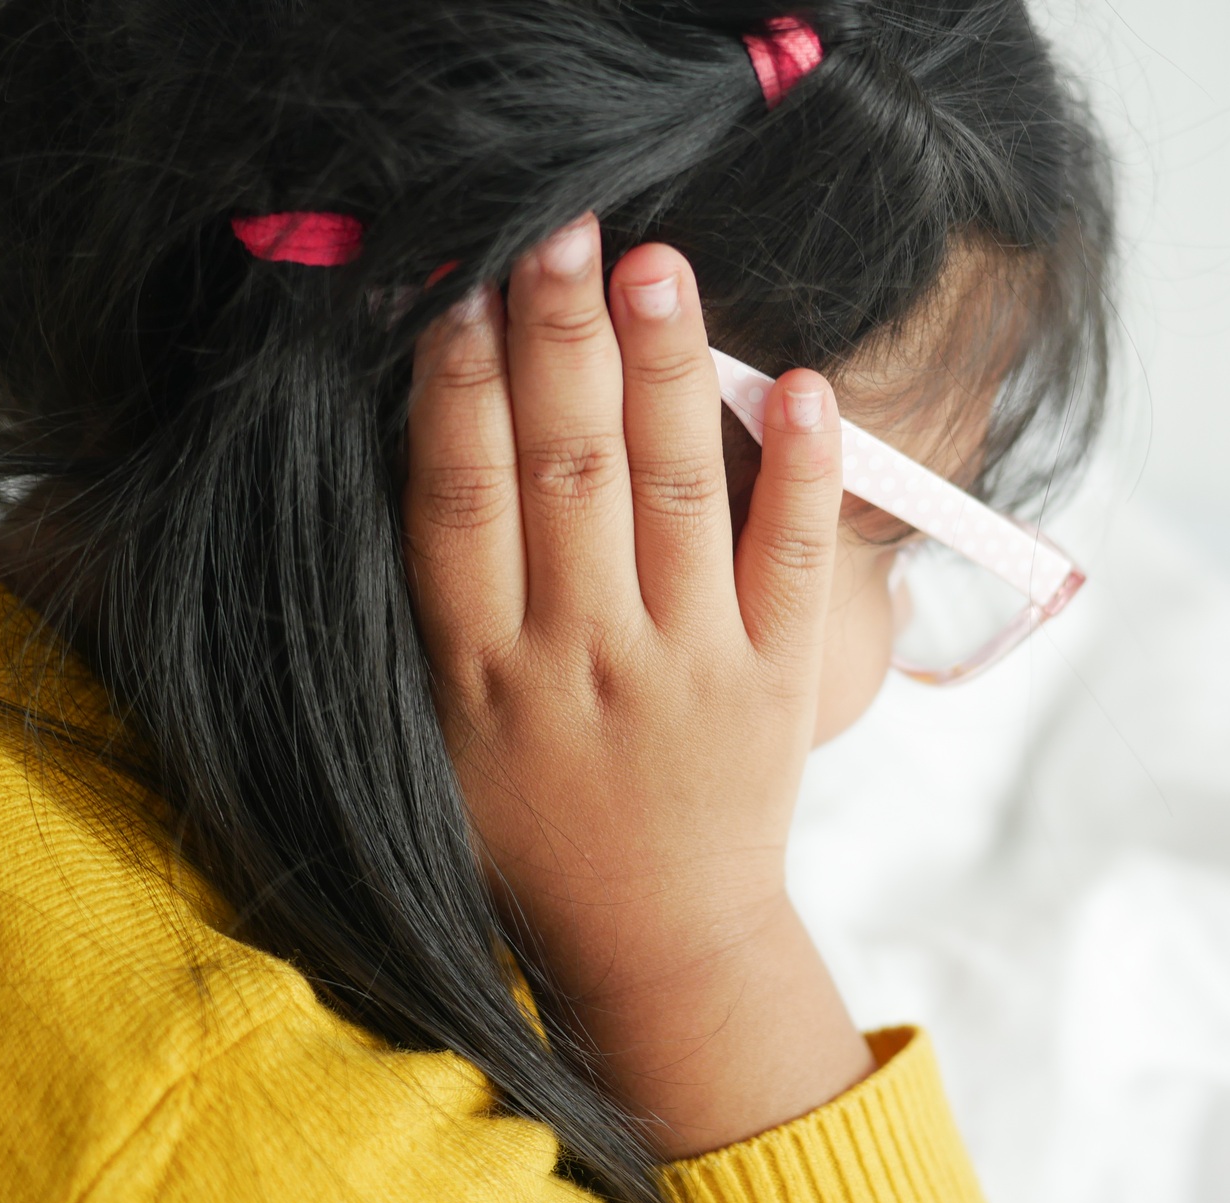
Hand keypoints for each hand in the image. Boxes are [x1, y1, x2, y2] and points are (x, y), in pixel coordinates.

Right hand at [404, 214, 873, 1156]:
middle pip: (566, 476)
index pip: (461, 504)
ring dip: (666, 375)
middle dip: (560, 343)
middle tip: (560, 228)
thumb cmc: (531, 838)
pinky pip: (793, 567)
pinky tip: (806, 385)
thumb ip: (436, 613)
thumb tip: (422, 454)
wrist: (655, 947)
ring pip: (675, 498)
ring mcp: (687, 670)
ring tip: (656, 265)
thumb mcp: (440, 740)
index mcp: (482, 672)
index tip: (456, 289)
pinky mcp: (776, 686)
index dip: (456, 391)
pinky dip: (803, 476)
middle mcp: (582, 660)